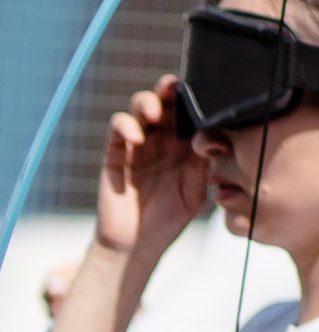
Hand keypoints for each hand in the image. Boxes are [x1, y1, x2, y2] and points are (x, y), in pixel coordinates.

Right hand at [98, 73, 205, 268]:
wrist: (139, 243)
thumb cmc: (170, 218)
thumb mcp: (197, 188)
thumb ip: (205, 161)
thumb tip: (214, 132)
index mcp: (184, 143)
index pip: (189, 110)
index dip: (194, 97)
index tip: (203, 91)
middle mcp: (161, 138)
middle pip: (165, 100)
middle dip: (170, 89)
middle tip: (176, 89)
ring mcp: (138, 143)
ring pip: (140, 107)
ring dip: (148, 102)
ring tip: (156, 113)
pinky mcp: (116, 152)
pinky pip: (119, 128)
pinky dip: (127, 126)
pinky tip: (138, 138)